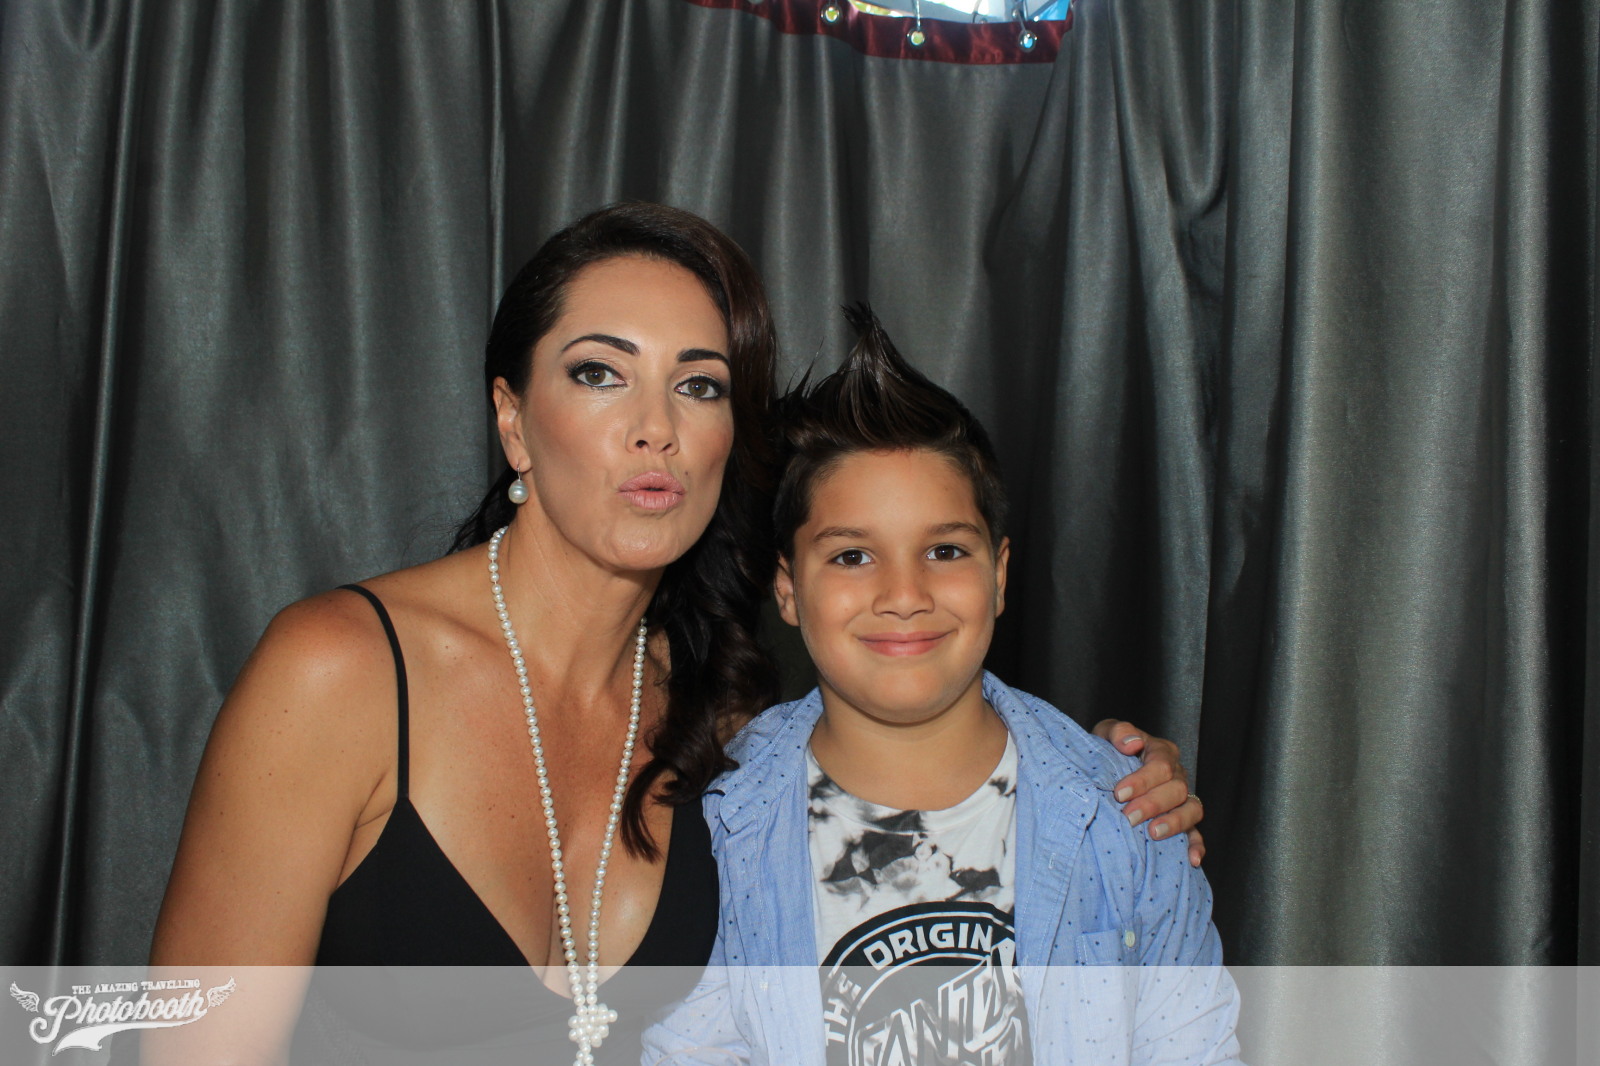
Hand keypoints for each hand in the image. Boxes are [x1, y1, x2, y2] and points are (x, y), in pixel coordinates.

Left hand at [1091, 720, 1205, 866]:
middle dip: (1152, 804)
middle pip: (1176, 789)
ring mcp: (1182, 799)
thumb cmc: (1108, 750)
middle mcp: (1177, 775)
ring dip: (1174, 823)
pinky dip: (1196, 846)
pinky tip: (1192, 859)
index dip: (1143, 779)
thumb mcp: (1107, 734)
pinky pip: (1196, 833)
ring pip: (1192, 810)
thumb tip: (1131, 743)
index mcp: (1161, 752)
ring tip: (1153, 833)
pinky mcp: (1183, 821)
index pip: (1161, 764)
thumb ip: (1118, 732)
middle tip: (1129, 817)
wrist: (1106, 767)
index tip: (1120, 793)